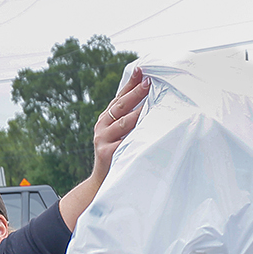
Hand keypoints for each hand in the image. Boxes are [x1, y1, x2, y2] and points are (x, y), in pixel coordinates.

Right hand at [59, 66, 149, 228]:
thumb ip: (129, 122)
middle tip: (150, 82)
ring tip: (152, 101)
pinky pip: (125, 141)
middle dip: (136, 92)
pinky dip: (136, 134)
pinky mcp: (108, 154)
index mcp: (105, 120)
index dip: (130, 83)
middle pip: (121, 106)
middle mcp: (101, 127)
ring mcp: (103, 140)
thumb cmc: (116, 157)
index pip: (119, 97)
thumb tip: (149, 103)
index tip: (142, 69)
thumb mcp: (119, 137)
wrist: (101, 184)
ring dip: (139, 111)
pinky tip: (148, 128)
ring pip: (124, 122)